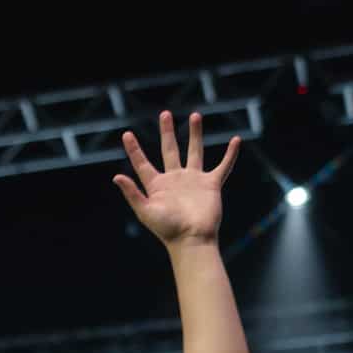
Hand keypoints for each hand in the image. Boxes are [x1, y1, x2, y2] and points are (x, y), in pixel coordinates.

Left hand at [114, 111, 240, 245]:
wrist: (192, 239)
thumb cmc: (167, 229)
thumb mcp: (145, 211)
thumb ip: (132, 193)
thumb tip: (116, 176)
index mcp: (157, 185)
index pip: (142, 163)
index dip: (134, 149)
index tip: (126, 134)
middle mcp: (175, 179)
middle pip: (169, 150)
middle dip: (167, 132)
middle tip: (165, 114)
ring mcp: (194, 180)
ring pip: (195, 151)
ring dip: (195, 134)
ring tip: (195, 115)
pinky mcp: (211, 184)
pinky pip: (223, 166)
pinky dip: (230, 154)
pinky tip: (236, 140)